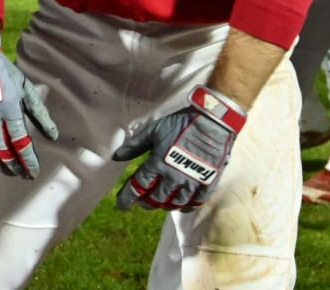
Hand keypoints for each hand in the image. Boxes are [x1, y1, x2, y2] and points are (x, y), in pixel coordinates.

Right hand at [0, 26, 59, 177]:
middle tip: (21, 175)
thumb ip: (40, 114)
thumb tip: (54, 136)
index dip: (28, 161)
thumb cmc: (5, 73)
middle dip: (14, 166)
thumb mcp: (26, 89)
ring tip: (6, 172)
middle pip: (3, 150)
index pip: (21, 143)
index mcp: (10, 108)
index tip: (33, 172)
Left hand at [112, 86, 245, 210]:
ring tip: (159, 204)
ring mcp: (192, 182)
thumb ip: (135, 146)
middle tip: (141, 202)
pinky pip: (196, 202)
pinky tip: (182, 206)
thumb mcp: (152, 130)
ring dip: (164, 205)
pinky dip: (187, 207)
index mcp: (158, 164)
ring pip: (175, 203)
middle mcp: (174, 177)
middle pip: (156, 198)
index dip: (127, 198)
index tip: (121, 205)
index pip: (138, 187)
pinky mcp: (208, 183)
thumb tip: (117, 157)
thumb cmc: (180, 124)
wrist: (212, 123)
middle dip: (146, 202)